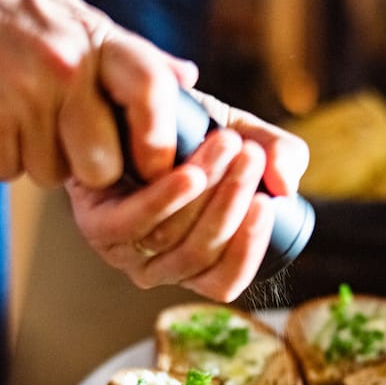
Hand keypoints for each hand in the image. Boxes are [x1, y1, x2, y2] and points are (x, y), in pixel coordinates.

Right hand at [0, 0, 197, 187]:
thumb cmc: (2, 13)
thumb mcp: (73, 16)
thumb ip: (131, 54)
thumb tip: (186, 79)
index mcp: (96, 38)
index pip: (153, 91)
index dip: (160, 140)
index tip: (153, 164)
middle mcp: (66, 65)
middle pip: (103, 164)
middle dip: (88, 169)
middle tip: (65, 142)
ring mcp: (22, 94)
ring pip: (52, 174)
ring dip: (35, 157)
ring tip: (14, 112)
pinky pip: (8, 171)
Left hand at [66, 94, 308, 301]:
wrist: (133, 101)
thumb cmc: (195, 131)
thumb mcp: (247, 139)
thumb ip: (280, 155)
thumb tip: (287, 186)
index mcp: (197, 264)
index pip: (225, 283)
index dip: (249, 249)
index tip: (267, 202)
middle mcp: (160, 267)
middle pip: (201, 253)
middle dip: (232, 202)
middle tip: (250, 155)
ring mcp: (126, 252)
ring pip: (172, 237)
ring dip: (207, 191)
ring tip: (229, 143)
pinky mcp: (98, 227)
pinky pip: (135, 225)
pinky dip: (167, 199)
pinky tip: (191, 174)